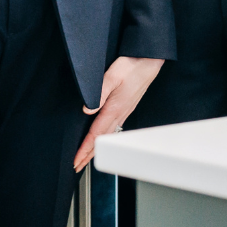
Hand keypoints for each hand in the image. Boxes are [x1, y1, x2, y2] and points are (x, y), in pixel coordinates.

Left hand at [73, 56, 163, 172]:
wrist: (149, 61)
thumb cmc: (132, 65)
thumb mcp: (112, 76)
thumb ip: (98, 93)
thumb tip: (86, 109)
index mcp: (114, 108)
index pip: (96, 134)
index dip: (85, 149)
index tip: (76, 160)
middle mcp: (120, 113)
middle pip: (102, 140)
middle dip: (89, 155)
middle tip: (78, 166)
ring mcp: (125, 111)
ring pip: (108, 135)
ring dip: (97, 148)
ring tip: (87, 156)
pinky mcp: (127, 106)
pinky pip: (114, 127)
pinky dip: (105, 137)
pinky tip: (103, 136)